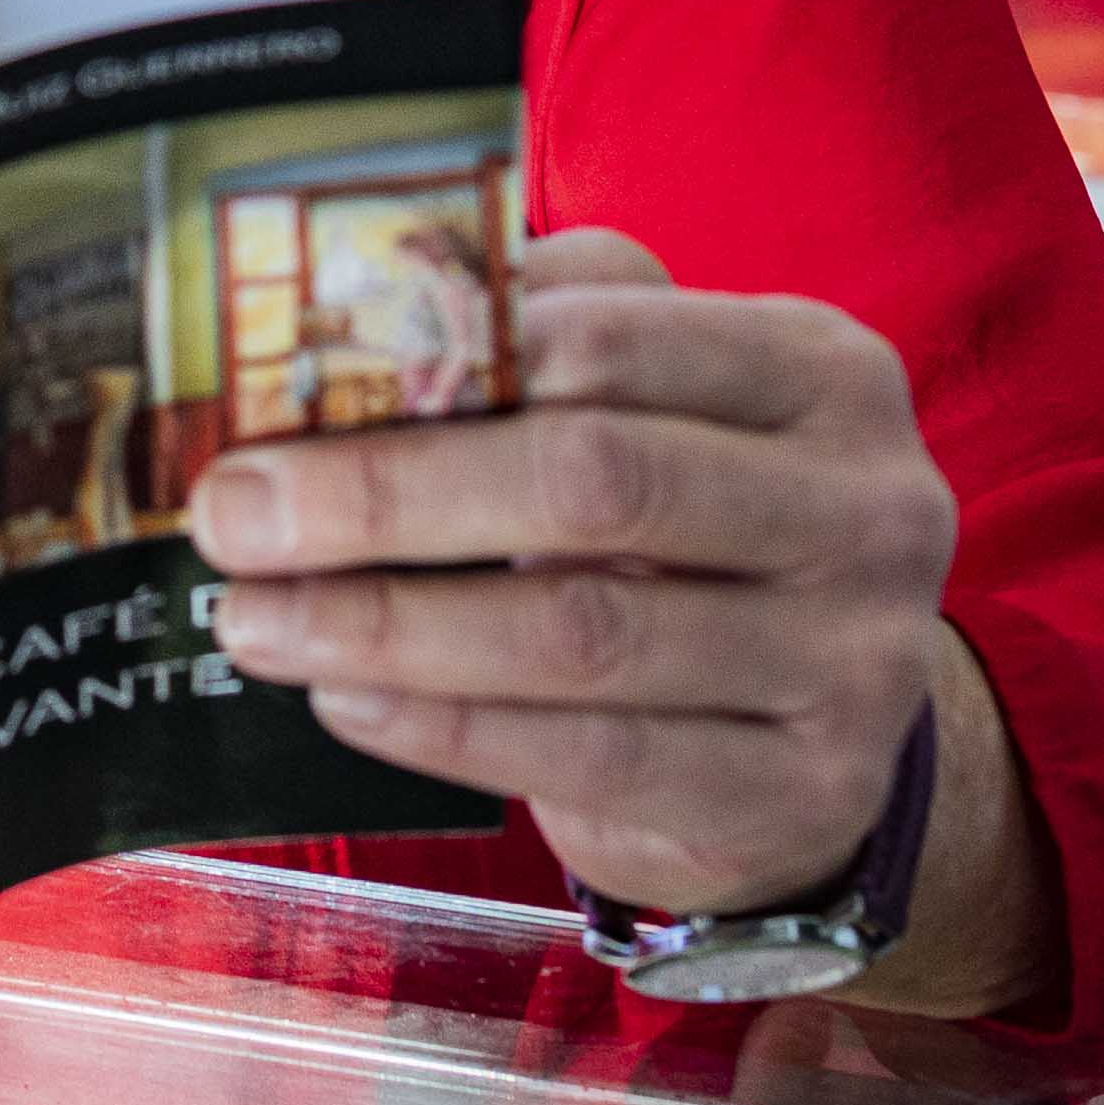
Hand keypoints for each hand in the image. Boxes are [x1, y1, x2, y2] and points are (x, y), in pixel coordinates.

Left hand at [191, 227, 955, 921]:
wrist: (818, 731)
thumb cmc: (699, 530)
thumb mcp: (663, 406)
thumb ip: (548, 339)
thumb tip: (347, 312)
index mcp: (820, 370)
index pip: (615, 337)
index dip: (440, 359)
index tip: (282, 390)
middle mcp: (865, 507)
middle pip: (596, 479)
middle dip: (388, 495)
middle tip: (238, 513)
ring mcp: (850, 660)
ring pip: (584, 634)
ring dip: (391, 626)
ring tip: (258, 618)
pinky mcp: (801, 793)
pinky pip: (595, 758)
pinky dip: (449, 727)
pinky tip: (347, 698)